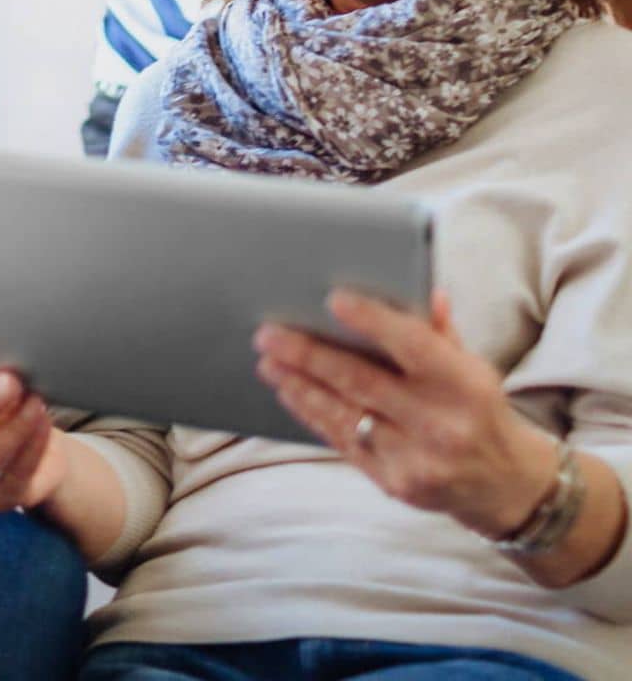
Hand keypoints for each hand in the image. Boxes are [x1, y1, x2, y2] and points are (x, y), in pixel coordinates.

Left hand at [254, 289, 558, 537]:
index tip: (334, 300)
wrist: (507, 485)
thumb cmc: (479, 409)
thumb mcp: (472, 366)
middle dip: (309, 355)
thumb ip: (439, 331)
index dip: (372, 321)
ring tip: (268, 361)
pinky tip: (290, 392)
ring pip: (345, 415)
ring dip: (299, 385)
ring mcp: (417, 459)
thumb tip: (419, 289)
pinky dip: (313, 415)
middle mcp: (441, 424)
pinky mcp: (396, 484)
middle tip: (268, 334)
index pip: (413, 346)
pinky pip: (345, 443)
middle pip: (362, 382)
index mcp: (464, 386)